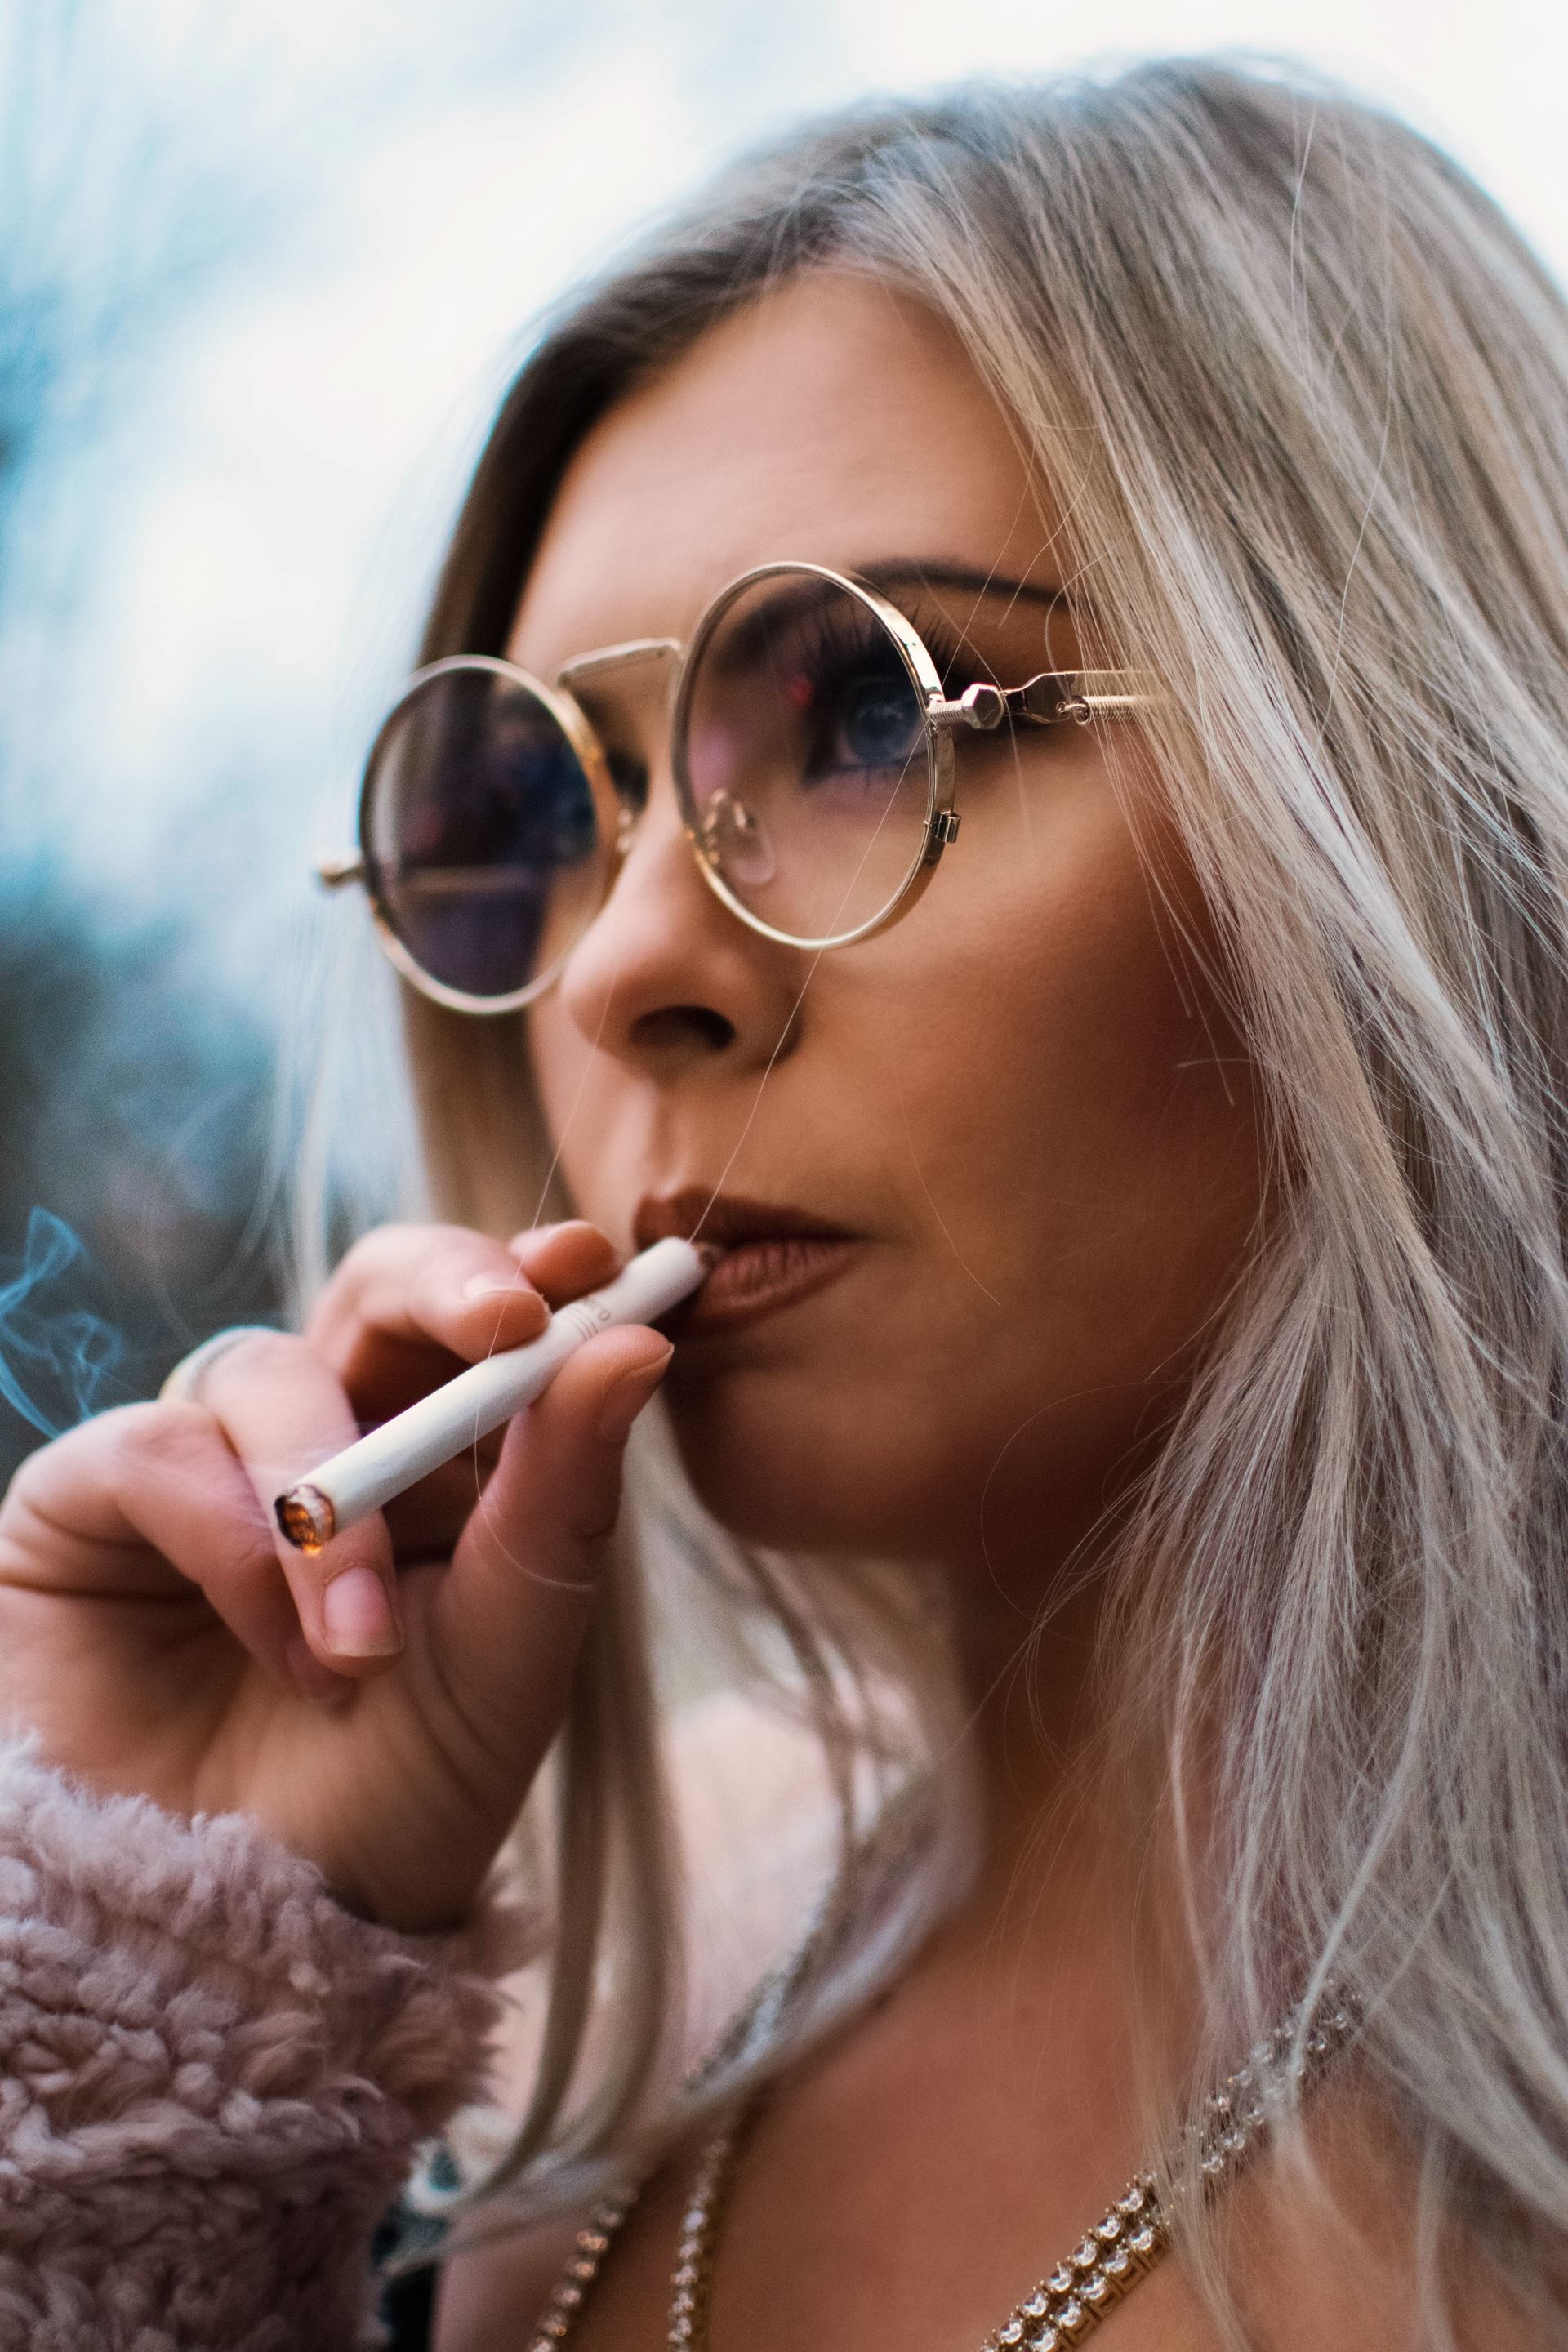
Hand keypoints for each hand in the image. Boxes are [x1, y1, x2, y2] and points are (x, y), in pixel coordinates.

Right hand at [0, 1221, 670, 1930]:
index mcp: (448, 1461)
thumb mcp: (507, 1653)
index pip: (487, 1324)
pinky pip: (159, 1448)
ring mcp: (207, 1463)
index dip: (534, 1274)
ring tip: (358, 1647)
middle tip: (506, 1320)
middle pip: (377, 1290)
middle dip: (445, 1284)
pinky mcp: (91, 1500)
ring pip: (269, 1372)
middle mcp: (328, 1437)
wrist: (243, 1939)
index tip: (594, 1260)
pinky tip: (275, 1648)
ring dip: (333, 1500)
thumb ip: (562, 1498)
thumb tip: (636, 1341)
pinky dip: (232, 1542)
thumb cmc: (395, 1799)